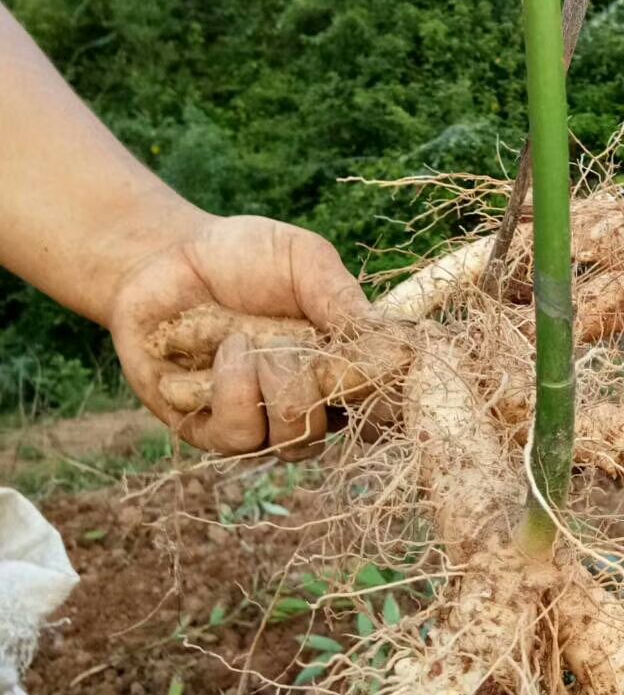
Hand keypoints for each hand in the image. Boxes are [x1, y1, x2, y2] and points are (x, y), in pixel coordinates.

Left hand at [109, 213, 371, 456]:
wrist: (163, 258)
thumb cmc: (241, 256)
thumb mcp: (303, 258)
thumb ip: (341, 297)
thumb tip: (390, 345)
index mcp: (343, 364)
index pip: (384, 403)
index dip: (383, 391)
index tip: (367, 362)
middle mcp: (310, 402)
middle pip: (338, 425)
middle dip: (316, 380)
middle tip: (288, 339)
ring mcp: (262, 422)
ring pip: (294, 438)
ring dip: (271, 383)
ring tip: (241, 341)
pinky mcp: (213, 432)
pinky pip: (239, 436)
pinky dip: (231, 390)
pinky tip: (220, 353)